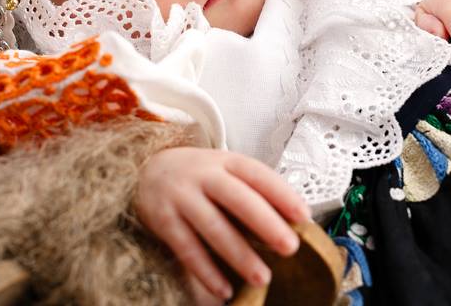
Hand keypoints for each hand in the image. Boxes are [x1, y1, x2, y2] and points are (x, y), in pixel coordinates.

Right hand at [133, 146, 311, 302]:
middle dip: (266, 224)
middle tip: (290, 247)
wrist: (146, 169)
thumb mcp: (224, 170)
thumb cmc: (198, 176)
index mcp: (226, 161)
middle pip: (238, 199)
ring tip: (262, 278)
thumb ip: (252, 189)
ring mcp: (182, 197)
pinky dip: (206, 272)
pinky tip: (224, 289)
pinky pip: (187, 249)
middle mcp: (203, 176)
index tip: (304, 216)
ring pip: (213, 227)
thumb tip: (292, 221)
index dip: (282, 194)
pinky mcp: (163, 220)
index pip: (258, 174)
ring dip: (239, 255)